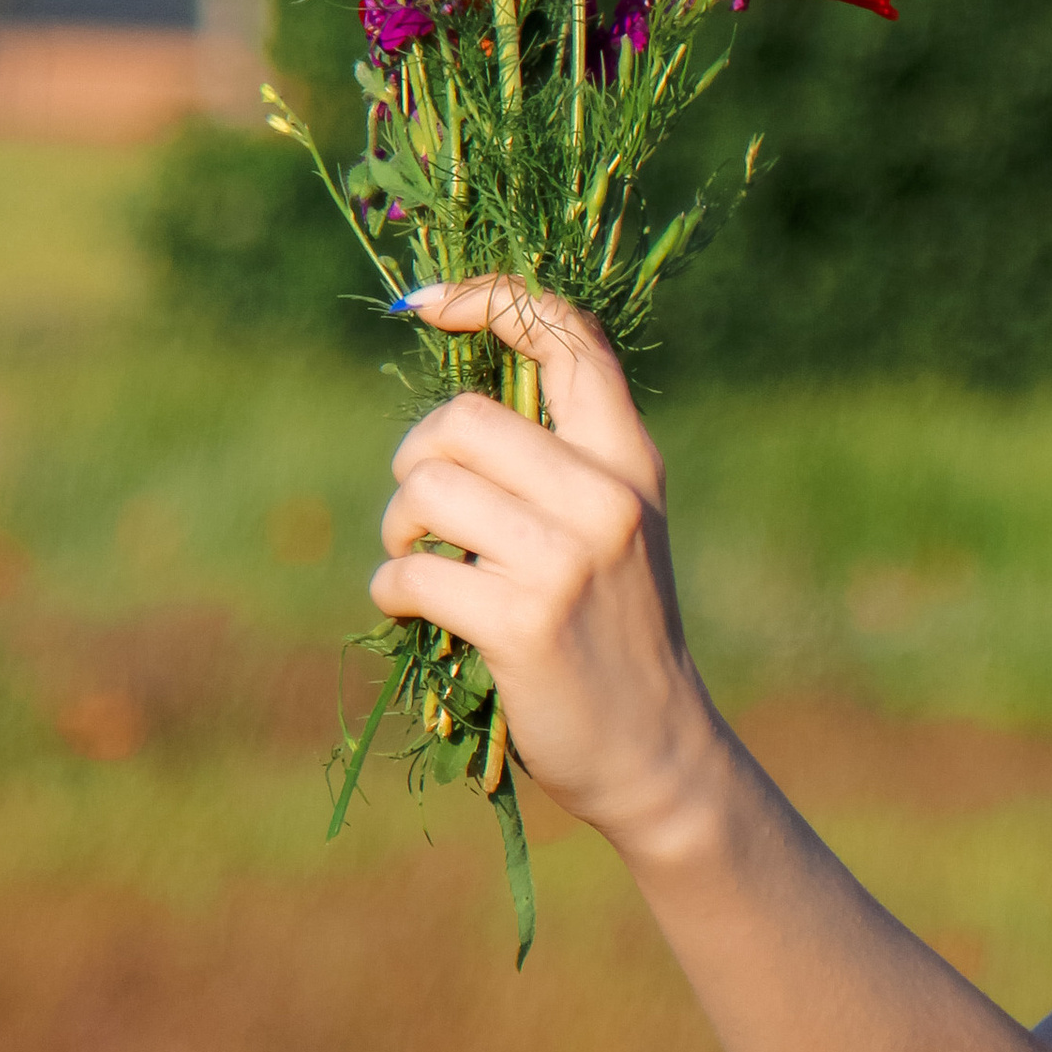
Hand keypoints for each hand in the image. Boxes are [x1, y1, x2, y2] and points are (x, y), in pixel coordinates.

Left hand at [372, 277, 712, 848]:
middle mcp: (606, 498)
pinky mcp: (523, 623)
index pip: (568, 338)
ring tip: (419, 566)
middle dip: (414, 462)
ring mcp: (567, 560)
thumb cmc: (615, 636)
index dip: (490, 298)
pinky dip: (394, 592)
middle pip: (462, 420)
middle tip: (422, 514)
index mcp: (631, 462)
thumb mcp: (616, 533)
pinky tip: (417, 615)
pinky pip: (413, 575)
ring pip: (427, 491)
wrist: (657, 753)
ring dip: (398, 531)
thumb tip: (450, 418)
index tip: (426, 302)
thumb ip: (560, 468)